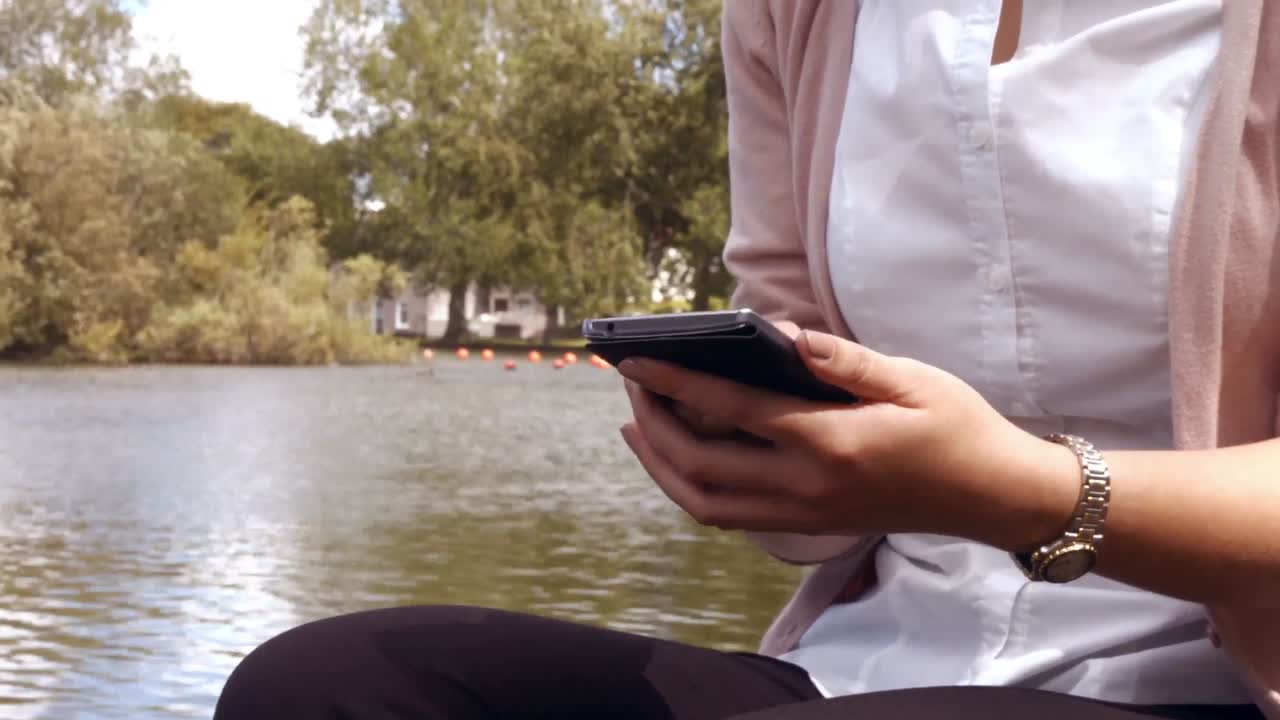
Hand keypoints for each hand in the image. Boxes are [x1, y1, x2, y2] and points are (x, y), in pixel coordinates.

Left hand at [618, 330, 1079, 549]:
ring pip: (705, 504)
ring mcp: (804, 516)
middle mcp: (808, 489)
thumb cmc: (957, 427)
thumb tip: (776, 333)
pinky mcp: (808, 526)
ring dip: (661, 465)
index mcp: (831, 444)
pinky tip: (682, 456)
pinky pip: (730, 517)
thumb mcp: (910, 378)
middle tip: (631, 384)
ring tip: (637, 424)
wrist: (993, 496)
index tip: (636, 361)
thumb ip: (839, 358)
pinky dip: (692, 489)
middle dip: (653, 426)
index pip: (732, 412)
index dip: (676, 383)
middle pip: (701, 467)